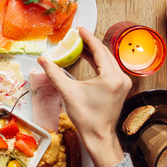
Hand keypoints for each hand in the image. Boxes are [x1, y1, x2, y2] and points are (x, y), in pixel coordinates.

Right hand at [37, 26, 131, 166]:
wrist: (99, 136)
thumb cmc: (87, 118)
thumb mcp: (68, 93)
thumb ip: (55, 73)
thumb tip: (43, 60)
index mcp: (111, 77)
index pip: (99, 51)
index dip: (88, 38)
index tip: (80, 30)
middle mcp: (121, 78)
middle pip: (105, 53)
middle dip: (91, 43)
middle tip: (78, 36)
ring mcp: (123, 83)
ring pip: (108, 60)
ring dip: (95, 52)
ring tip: (81, 44)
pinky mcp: (121, 88)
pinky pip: (110, 68)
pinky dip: (99, 61)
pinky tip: (89, 58)